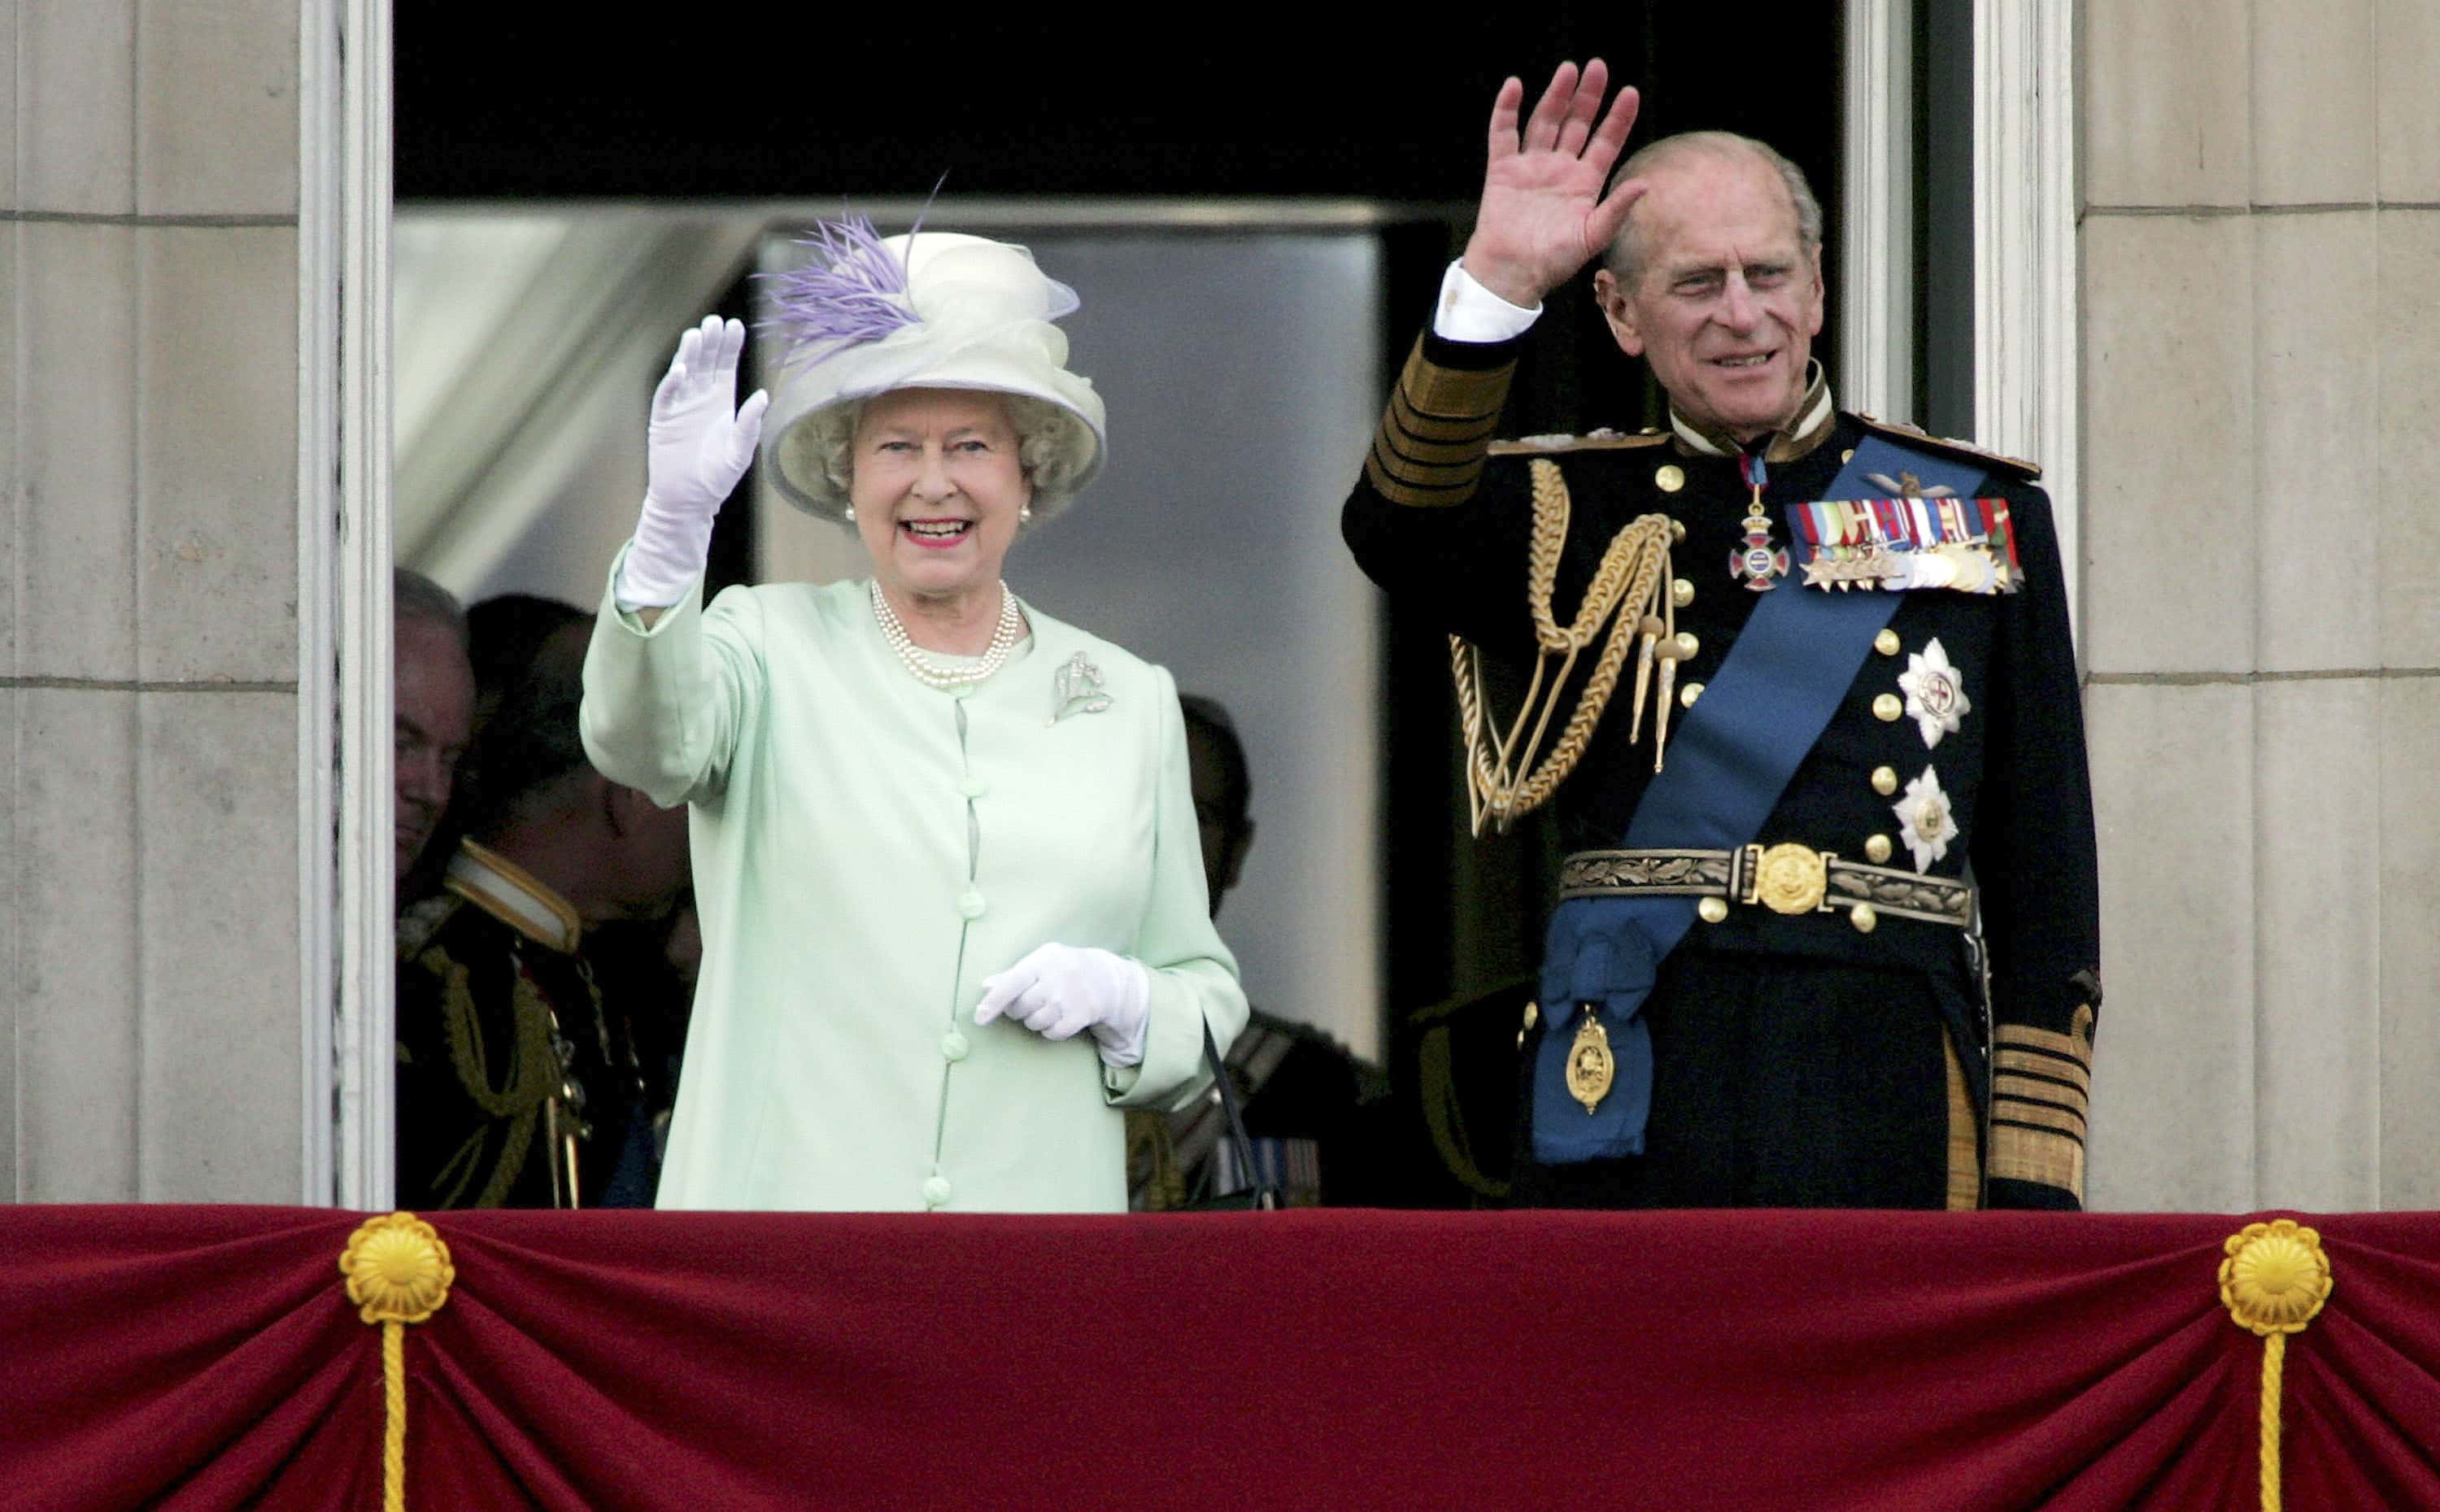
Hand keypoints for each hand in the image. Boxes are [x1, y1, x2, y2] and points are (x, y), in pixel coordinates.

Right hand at [616, 316, 770, 609]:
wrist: (688, 501)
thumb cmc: (716, 479)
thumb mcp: (739, 453)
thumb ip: (749, 425)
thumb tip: (763, 395)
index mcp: (722, 401)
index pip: (726, 365)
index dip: (730, 346)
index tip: (736, 325)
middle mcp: (700, 398)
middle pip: (705, 362)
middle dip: (710, 342)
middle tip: (716, 322)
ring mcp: (680, 406)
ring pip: (685, 372)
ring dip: (690, 353)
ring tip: (698, 334)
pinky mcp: (662, 419)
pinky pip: (666, 396)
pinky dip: (673, 382)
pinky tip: (682, 370)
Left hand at [975, 943, 1151, 1067]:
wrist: (1104, 978)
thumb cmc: (1062, 968)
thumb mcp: (1039, 962)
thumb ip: (1012, 975)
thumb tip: (985, 986)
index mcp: (1042, 962)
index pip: (1012, 983)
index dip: (994, 1001)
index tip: (979, 1017)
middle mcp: (1056, 980)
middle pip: (1020, 1007)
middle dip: (1018, 1009)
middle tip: (1030, 1001)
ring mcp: (1069, 999)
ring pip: (1034, 1023)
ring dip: (1035, 1020)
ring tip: (1047, 1007)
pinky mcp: (1080, 1017)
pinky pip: (1051, 1033)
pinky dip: (1051, 1030)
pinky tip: (1059, 1017)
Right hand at [1460, 59, 1648, 309]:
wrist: (1511, 274)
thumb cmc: (1553, 262)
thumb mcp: (1592, 237)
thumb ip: (1617, 210)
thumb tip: (1645, 185)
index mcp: (1585, 182)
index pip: (1606, 141)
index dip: (1618, 118)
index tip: (1630, 92)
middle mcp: (1560, 168)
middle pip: (1577, 123)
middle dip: (1588, 96)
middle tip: (1598, 67)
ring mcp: (1531, 166)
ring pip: (1546, 121)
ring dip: (1556, 95)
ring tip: (1568, 70)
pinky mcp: (1503, 170)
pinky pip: (1504, 134)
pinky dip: (1506, 110)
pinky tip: (1514, 87)